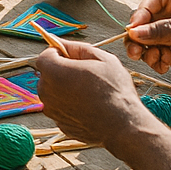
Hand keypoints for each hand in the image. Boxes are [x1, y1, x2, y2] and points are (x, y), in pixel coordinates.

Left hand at [34, 41, 151, 144]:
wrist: (125, 127)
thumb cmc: (115, 90)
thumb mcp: (102, 59)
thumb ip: (77, 48)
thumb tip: (60, 42)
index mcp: (54, 72)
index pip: (45, 56)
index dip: (59, 53)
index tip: (74, 57)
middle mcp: (47, 93)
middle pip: (47, 75)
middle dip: (62, 71)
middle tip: (86, 74)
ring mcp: (53, 112)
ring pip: (54, 93)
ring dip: (66, 89)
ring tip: (90, 92)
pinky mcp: (61, 126)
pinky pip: (62, 109)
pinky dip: (71, 106)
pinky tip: (90, 107)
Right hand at [124, 0, 170, 76]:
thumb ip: (164, 31)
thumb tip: (134, 33)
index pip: (148, 5)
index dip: (138, 19)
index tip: (132, 33)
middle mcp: (170, 11)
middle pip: (142, 24)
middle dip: (138, 39)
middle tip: (136, 53)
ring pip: (145, 41)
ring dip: (147, 52)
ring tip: (157, 60)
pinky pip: (154, 53)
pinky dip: (155, 61)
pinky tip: (165, 65)